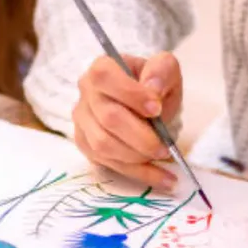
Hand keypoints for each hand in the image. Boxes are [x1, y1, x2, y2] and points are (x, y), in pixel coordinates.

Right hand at [73, 52, 182, 188]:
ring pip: (103, 145)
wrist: (146, 103)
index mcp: (101, 69)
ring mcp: (82, 122)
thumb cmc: (153, 85)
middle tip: (165, 145)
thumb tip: (152, 88)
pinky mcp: (86, 145)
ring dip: (137, 156)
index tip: (157, 109)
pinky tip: (163, 178)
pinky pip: (109, 164)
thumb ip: (162, 71)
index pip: (105, 78)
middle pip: (107, 118)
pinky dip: (139, 173)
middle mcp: (86, 94)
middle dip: (140, 136)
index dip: (130, 94)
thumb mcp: (165, 69)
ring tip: (163, 156)